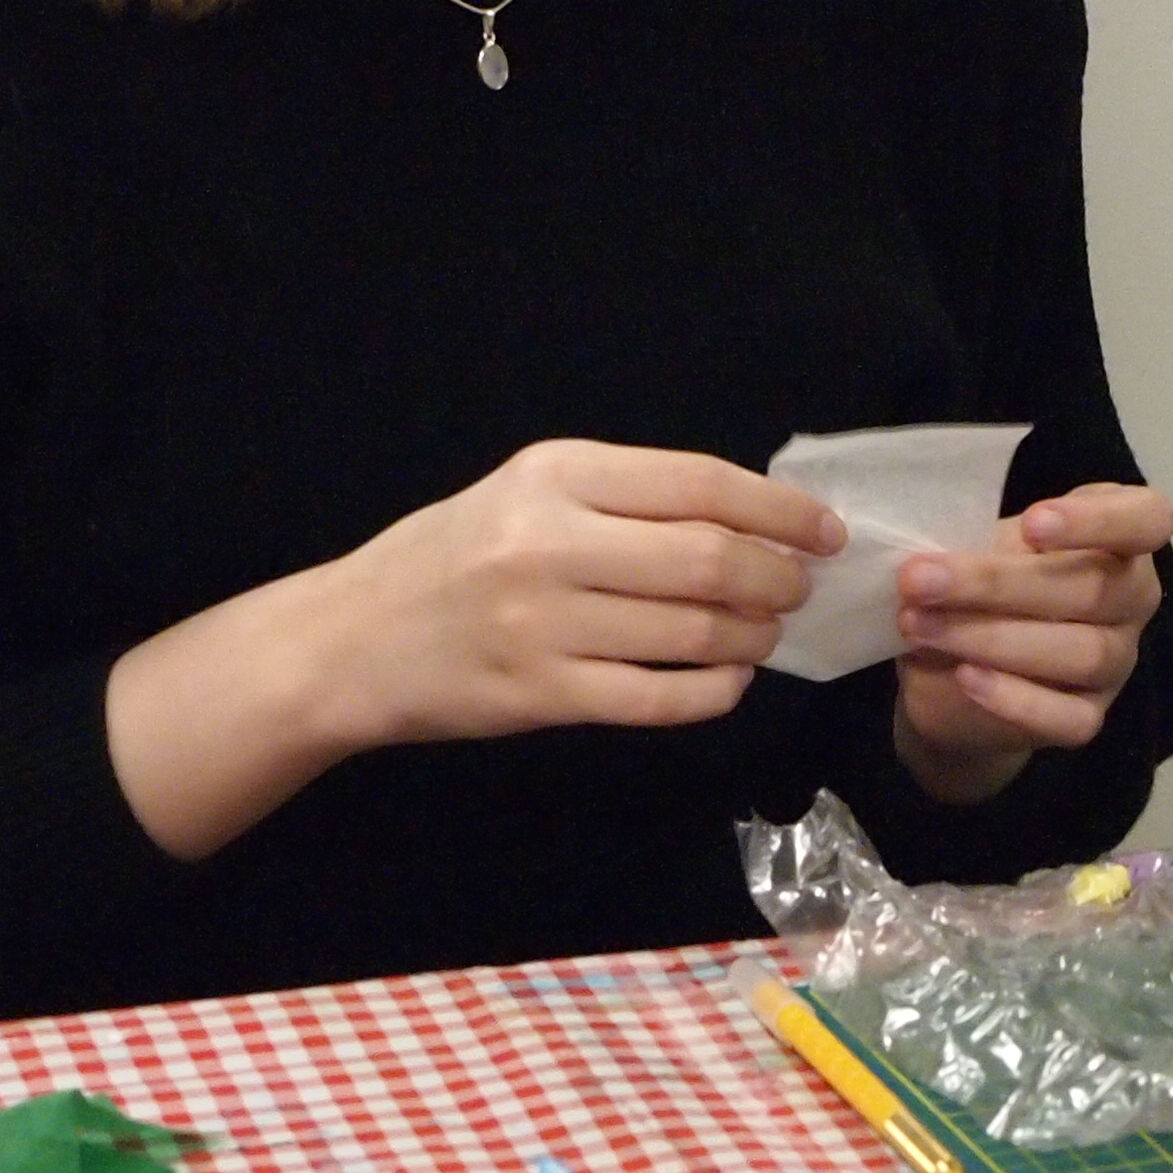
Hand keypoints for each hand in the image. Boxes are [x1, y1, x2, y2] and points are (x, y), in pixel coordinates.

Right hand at [109, 439, 841, 858]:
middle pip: (710, 558)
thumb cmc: (451, 558)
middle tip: (800, 587)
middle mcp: (551, 542)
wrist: (349, 642)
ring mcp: (545, 625)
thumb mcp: (527, 494)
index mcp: (556, 475)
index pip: (700, 483)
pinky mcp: (541, 697)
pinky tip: (728, 680)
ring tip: (767, 632)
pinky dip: (713, 691)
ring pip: (694, 630)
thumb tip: (749, 512)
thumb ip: (624, 496)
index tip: (822, 528)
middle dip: (778, 576)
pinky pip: (659, 697)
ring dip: (754, 635)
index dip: (779, 509)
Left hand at [890, 483, 1172, 802]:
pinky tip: (965, 677)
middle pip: (1093, 589)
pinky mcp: (1089, 718)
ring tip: (918, 624)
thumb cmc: (981, 584)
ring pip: (1081, 653)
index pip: (1147, 519)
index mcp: (1119, 537)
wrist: (957, 674)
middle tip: (919, 579)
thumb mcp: (979, 547)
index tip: (1031, 522)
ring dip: (992, 638)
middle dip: (997, 584)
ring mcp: (1117, 663)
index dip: (1098, 520)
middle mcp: (1132, 598)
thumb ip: (972, 541)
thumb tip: (917, 553)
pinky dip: (1014, 699)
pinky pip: (1067, 718)